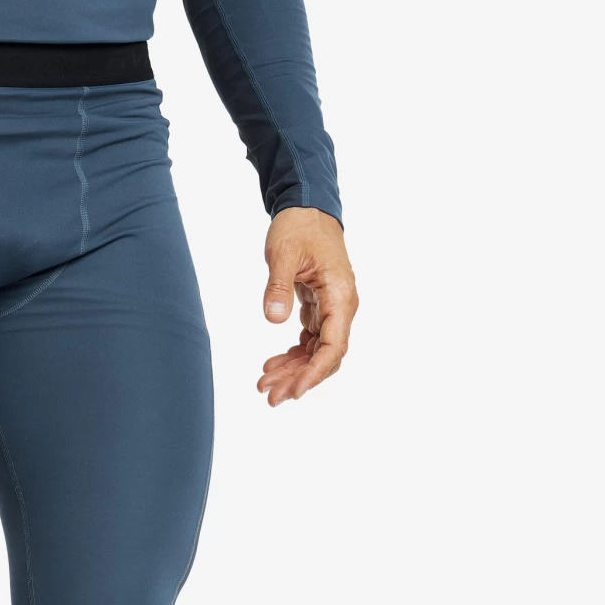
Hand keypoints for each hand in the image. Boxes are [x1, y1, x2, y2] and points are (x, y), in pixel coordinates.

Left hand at [258, 207, 357, 406]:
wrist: (307, 208)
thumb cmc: (299, 225)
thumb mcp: (283, 252)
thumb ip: (278, 285)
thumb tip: (273, 318)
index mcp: (340, 296)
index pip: (334, 346)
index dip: (314, 373)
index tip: (294, 391)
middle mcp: (341, 307)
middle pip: (325, 356)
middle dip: (299, 379)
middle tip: (269, 397)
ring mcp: (331, 309)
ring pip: (316, 352)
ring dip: (293, 371)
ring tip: (263, 385)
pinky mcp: (319, 308)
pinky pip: (309, 341)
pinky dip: (292, 356)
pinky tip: (271, 366)